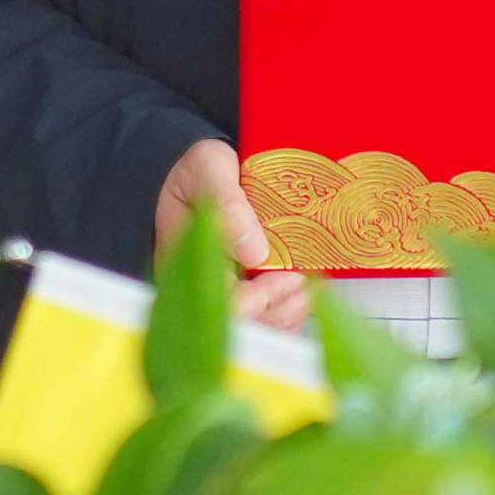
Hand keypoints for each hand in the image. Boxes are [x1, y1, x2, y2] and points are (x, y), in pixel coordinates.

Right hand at [157, 138, 314, 331]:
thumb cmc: (203, 168)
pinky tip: (308, 294)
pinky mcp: (245, 292)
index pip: (214, 303)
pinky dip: (291, 313)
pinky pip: (267, 319)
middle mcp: (201, 286)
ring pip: (256, 328)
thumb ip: (227, 205)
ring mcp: (224, 292)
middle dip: (277, 312)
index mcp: (184, 260)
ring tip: (311, 290)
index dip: (252, 301)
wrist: (210, 166)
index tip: (282, 276)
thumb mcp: (207, 169)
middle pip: (238, 326)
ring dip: (288, 315)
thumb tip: (254, 253)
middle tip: (305, 286)